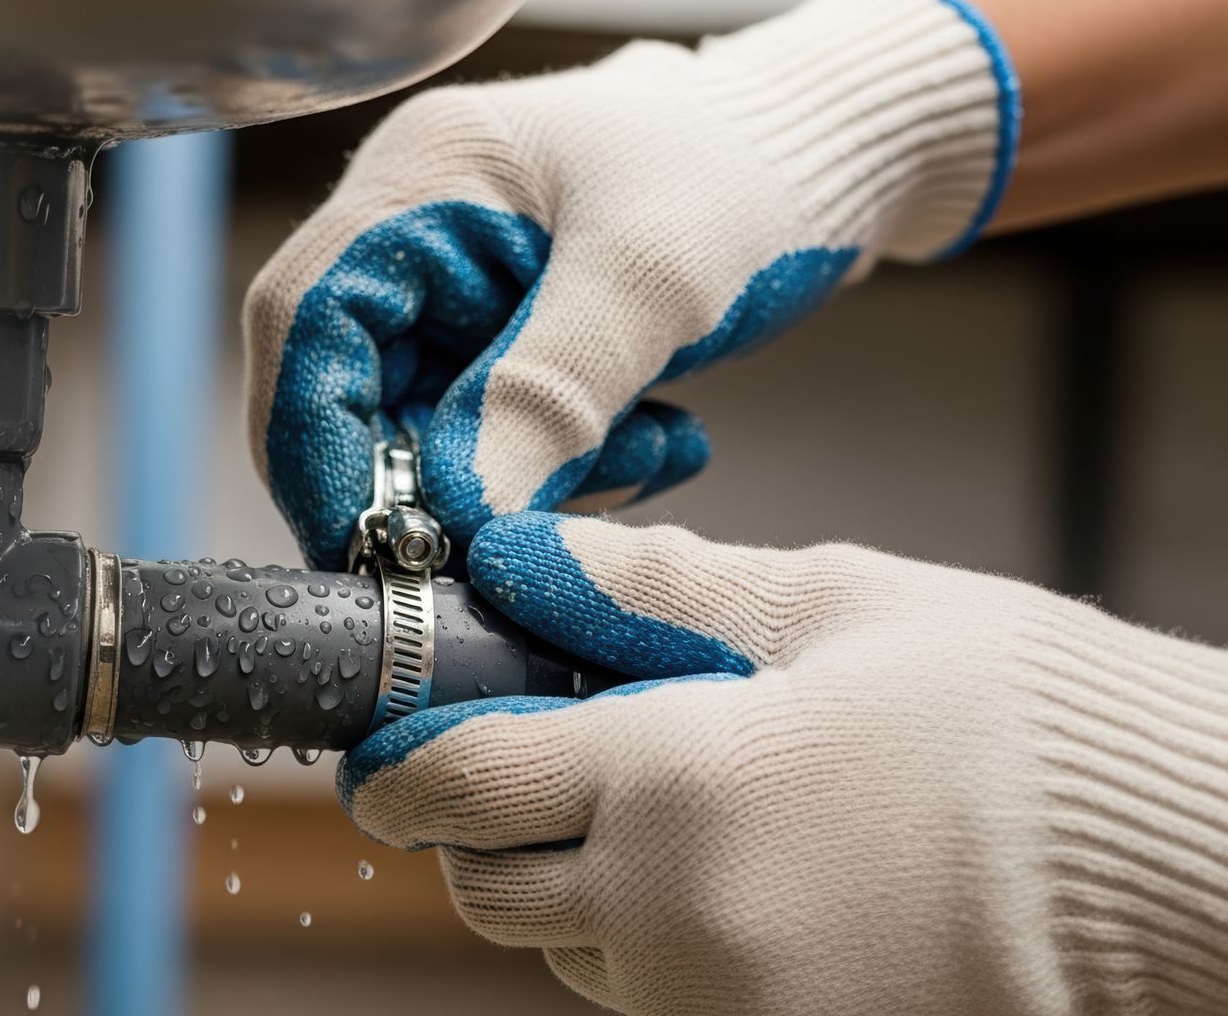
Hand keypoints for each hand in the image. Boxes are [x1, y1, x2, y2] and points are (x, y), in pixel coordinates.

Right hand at [243, 0, 1017, 568]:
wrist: (835, 154)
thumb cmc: (748, 167)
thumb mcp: (650, 282)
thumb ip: (544, 395)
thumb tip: (457, 517)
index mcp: (422, 180)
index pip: (305, 323)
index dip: (315, 450)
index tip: (372, 547)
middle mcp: (417, 232)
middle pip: (352, 392)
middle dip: (435, 482)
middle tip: (514, 544)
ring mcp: (461, 288)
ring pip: (430, 433)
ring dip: (528, 479)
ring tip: (645, 453)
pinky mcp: (509, 337)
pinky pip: (498, 437)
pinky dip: (568, 466)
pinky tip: (659, 440)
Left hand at [340, 513, 1227, 1014]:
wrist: (1161, 861)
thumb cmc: (1010, 714)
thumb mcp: (828, 605)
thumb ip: (650, 589)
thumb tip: (519, 562)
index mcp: (676, 784)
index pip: (460, 787)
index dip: (399, 768)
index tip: (383, 754)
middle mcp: (676, 915)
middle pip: (487, 891)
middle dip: (477, 830)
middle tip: (528, 766)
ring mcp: (723, 1003)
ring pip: (564, 957)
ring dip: (567, 889)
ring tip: (661, 814)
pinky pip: (651, 1002)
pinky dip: (646, 944)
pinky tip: (725, 875)